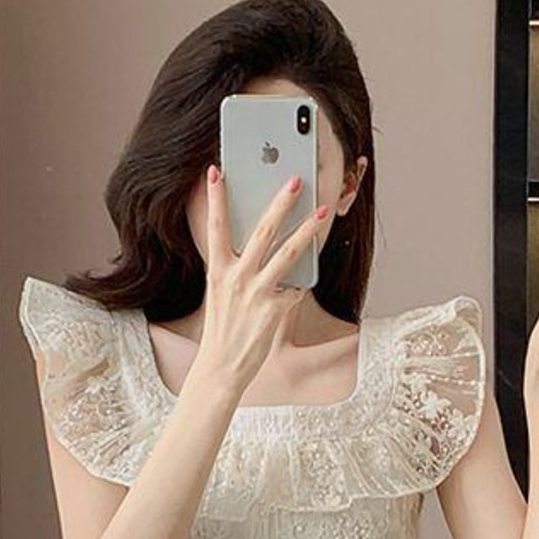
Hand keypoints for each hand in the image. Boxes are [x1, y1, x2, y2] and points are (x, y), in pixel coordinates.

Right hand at [194, 166, 326, 401]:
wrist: (221, 368)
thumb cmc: (223, 329)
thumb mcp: (221, 293)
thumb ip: (236, 268)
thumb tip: (257, 245)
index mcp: (219, 271)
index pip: (216, 227)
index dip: (216, 198)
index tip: (216, 170)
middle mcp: (237, 278)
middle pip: (261, 231)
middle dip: (280, 203)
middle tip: (295, 180)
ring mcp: (257, 293)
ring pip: (287, 253)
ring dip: (307, 230)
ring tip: (322, 211)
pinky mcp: (274, 311)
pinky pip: (294, 289)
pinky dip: (297, 287)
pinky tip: (295, 289)